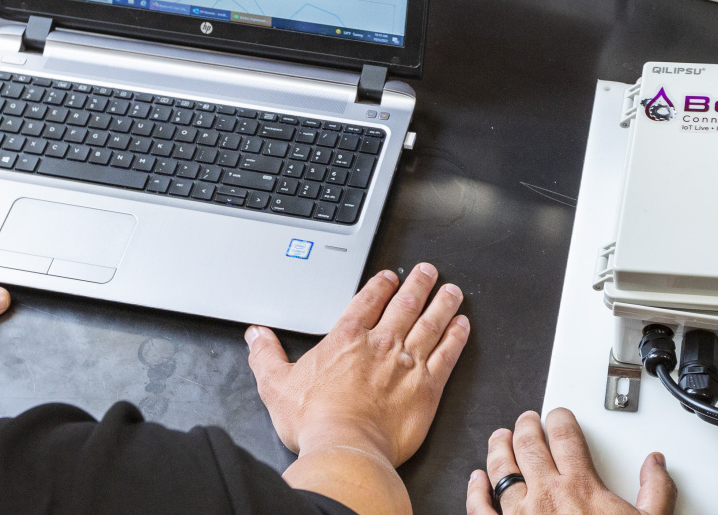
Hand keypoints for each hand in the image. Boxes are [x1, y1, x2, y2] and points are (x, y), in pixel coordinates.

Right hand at [246, 262, 469, 465]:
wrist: (347, 446)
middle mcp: (381, 345)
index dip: (381, 285)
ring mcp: (407, 364)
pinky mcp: (427, 387)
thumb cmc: (315, 420)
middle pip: (405, 305)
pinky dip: (456, 337)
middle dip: (418, 285)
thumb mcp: (277, 385)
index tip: (391, 276)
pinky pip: (447, 354)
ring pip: (430, 324)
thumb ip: (266, 356)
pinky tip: (462, 326)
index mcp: (347, 339)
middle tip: (429, 271)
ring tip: (451, 290)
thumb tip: (255, 336)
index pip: (368, 301)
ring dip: (442, 304)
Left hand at [468, 409, 674, 514]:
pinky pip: (480, 509)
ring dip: (499, 449)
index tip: (558, 415)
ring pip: (501, 469)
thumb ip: (656, 491)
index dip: (559, 417)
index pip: (565, 435)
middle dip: (526, 427)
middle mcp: (546, 495)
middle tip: (527, 420)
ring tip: (499, 438)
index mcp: (580, 486)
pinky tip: (475, 481)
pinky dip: (475, 491)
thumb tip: (656, 466)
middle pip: (528, 444)